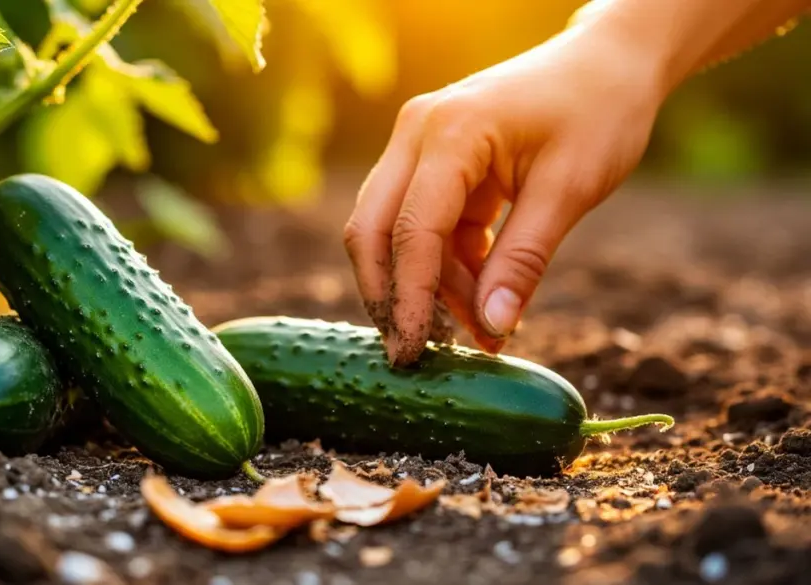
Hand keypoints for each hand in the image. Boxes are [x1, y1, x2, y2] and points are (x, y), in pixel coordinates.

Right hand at [343, 25, 663, 364]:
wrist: (610, 62)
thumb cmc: (599, 112)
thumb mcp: (570, 189)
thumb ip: (524, 261)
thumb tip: (492, 330)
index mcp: (450, 132)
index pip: (411, 230)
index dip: (409, 299)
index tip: (415, 355)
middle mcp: (417, 134)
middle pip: (374, 230)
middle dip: (390, 296)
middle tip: (415, 357)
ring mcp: (419, 145)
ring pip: (394, 232)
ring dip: (427, 287)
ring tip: (481, 331)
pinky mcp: (433, 162)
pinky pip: (424, 226)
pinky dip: (445, 267)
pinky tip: (480, 298)